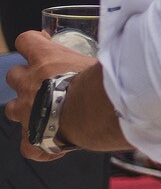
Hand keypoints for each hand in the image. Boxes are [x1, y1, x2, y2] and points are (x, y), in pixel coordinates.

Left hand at [4, 31, 97, 160]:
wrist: (94, 112)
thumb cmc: (99, 81)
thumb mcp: (100, 57)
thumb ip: (99, 53)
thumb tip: (121, 44)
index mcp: (45, 60)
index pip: (26, 40)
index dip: (33, 41)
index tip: (43, 42)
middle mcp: (29, 84)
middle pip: (13, 75)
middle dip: (25, 77)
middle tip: (44, 82)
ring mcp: (26, 112)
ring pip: (11, 109)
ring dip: (24, 109)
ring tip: (44, 112)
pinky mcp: (32, 137)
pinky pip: (27, 146)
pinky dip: (37, 147)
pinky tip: (52, 147)